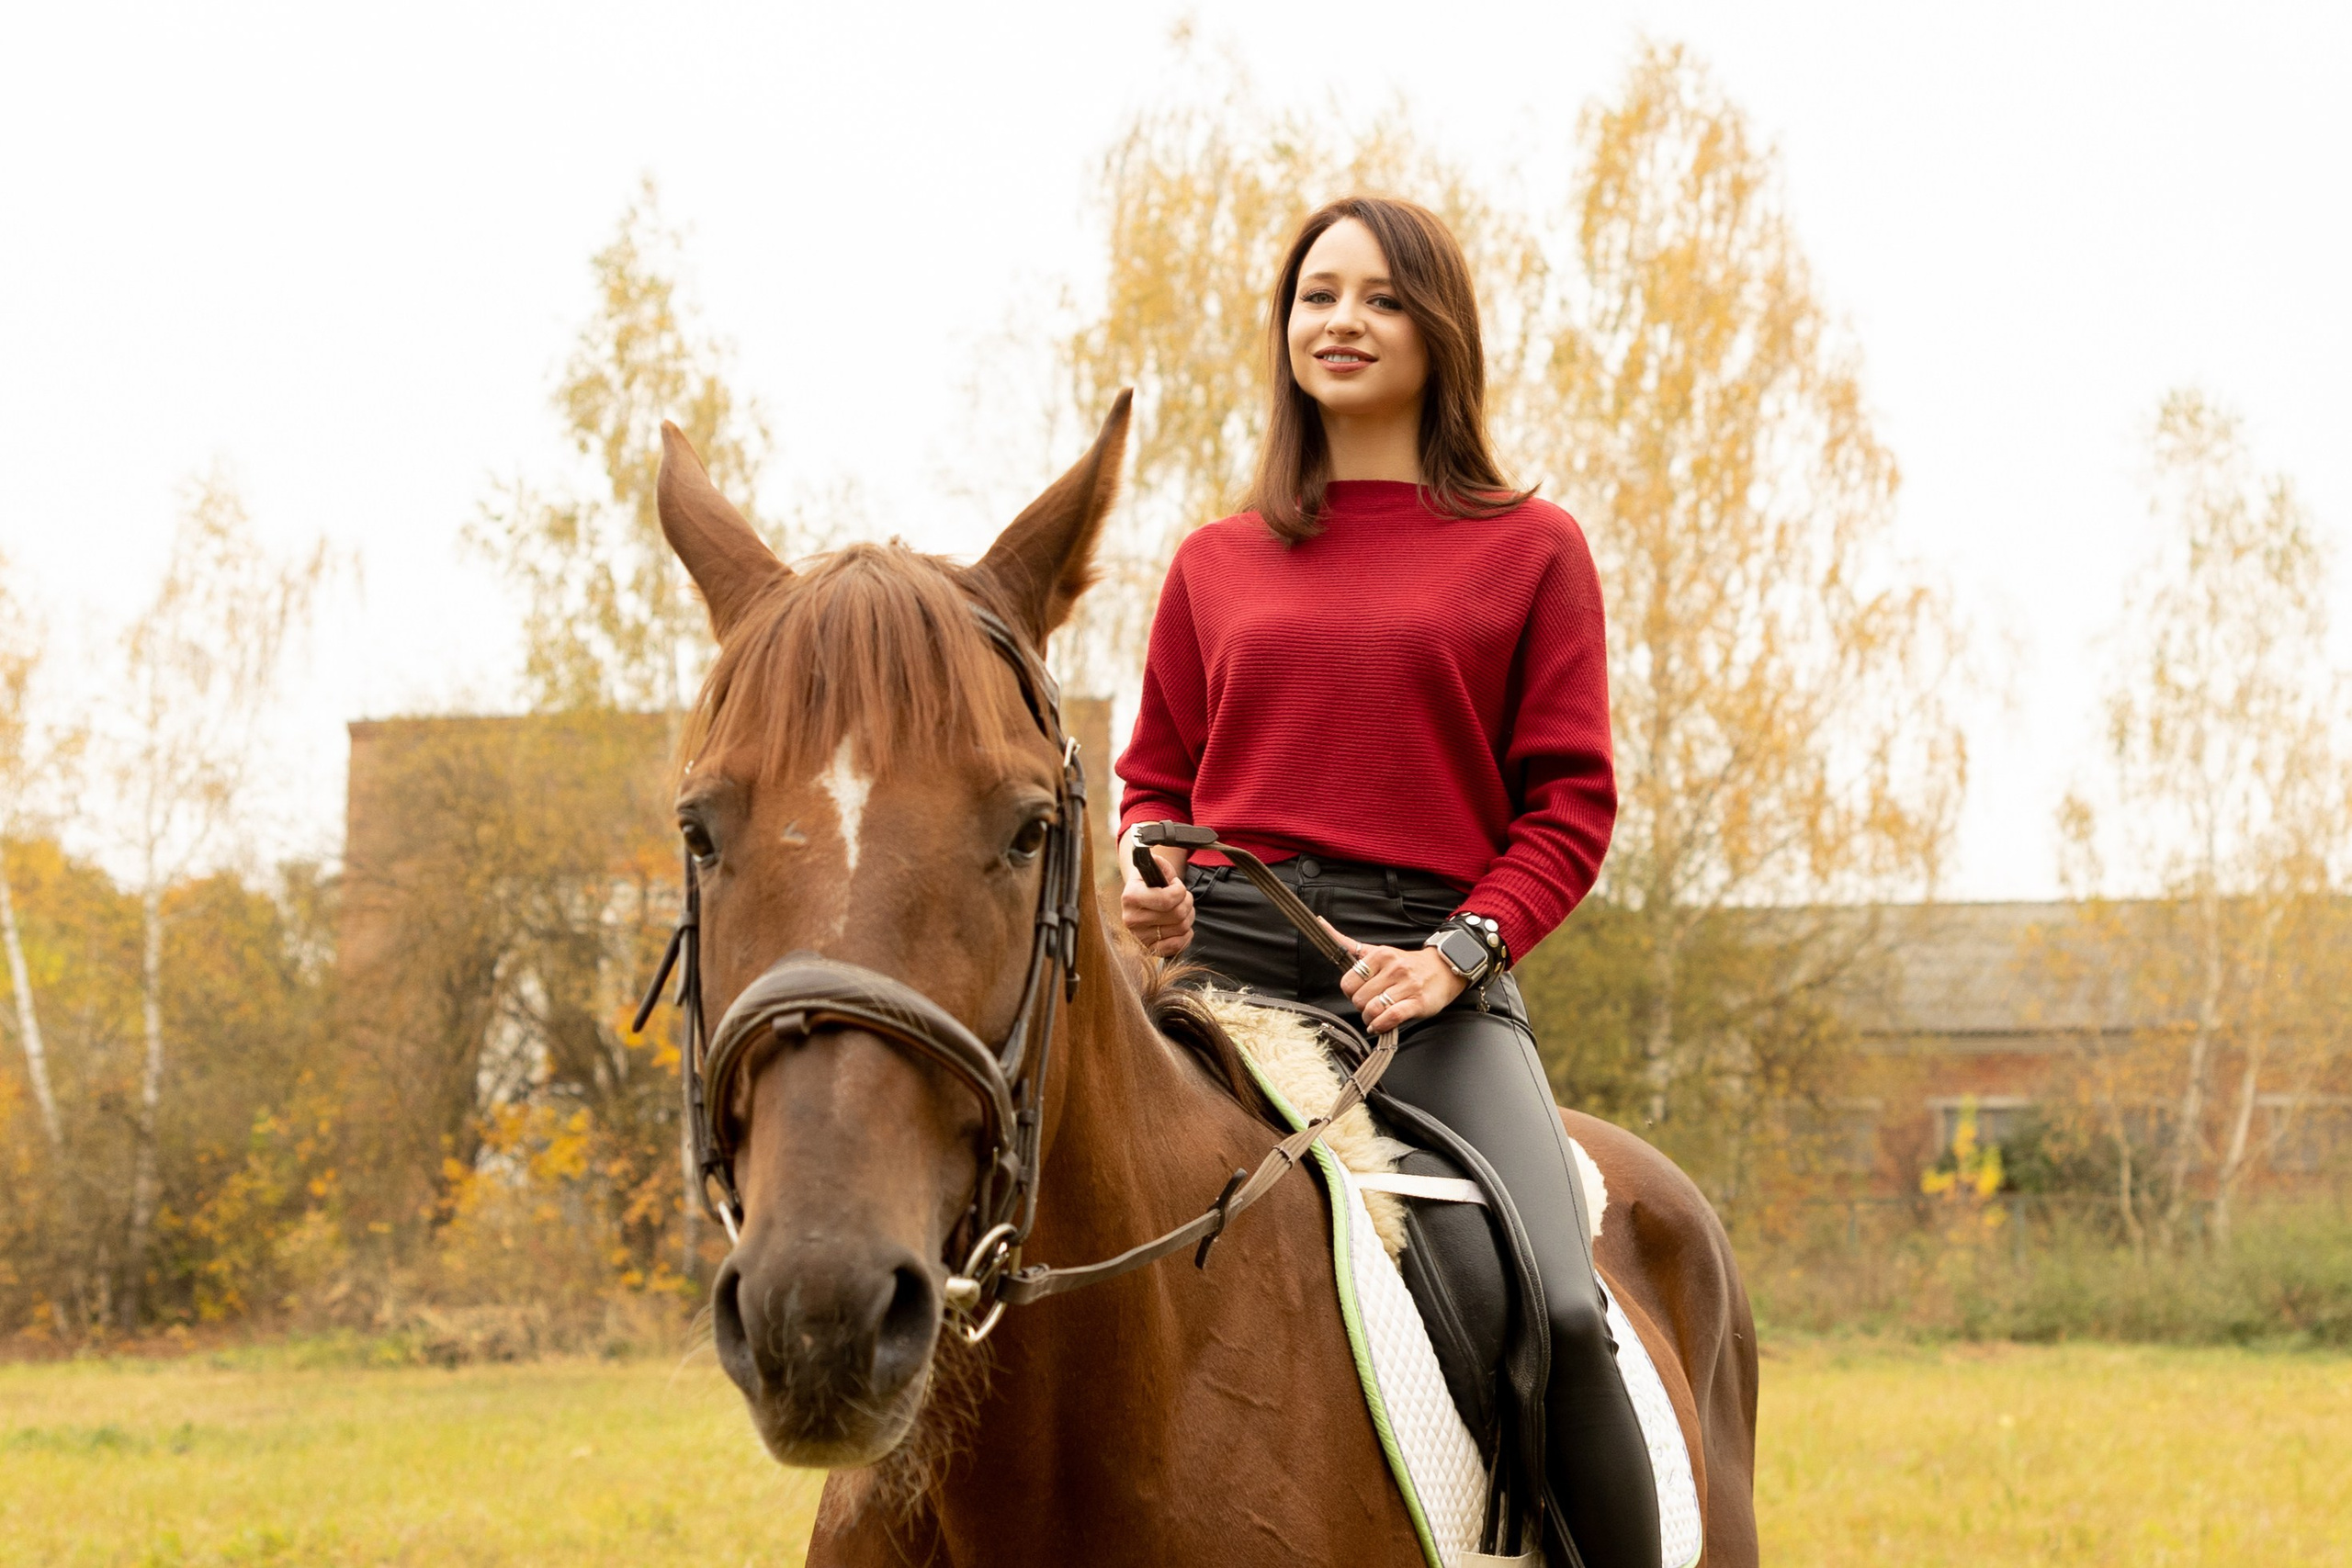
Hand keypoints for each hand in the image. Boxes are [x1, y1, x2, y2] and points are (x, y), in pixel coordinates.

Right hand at [1118, 826, 1193, 957]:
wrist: (1140, 899)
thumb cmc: (1149, 882)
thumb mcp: (1152, 867)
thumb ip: (1158, 862)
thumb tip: (1159, 861)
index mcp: (1130, 897)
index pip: (1167, 900)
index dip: (1180, 890)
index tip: (1176, 884)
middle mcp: (1131, 919)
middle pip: (1178, 914)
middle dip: (1187, 902)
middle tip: (1183, 897)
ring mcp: (1139, 937)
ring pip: (1181, 928)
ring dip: (1188, 916)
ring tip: (1181, 909)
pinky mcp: (1149, 949)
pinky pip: (1177, 946)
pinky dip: (1185, 935)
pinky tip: (1180, 926)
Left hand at [1327, 919, 1467, 1034]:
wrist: (1442, 970)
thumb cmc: (1405, 964)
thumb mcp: (1378, 952)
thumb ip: (1350, 945)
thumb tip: (1320, 923)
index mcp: (1381, 955)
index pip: (1348, 982)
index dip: (1350, 992)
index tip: (1359, 992)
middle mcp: (1394, 968)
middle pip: (1359, 999)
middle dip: (1361, 1006)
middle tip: (1370, 1004)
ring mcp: (1407, 986)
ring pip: (1374, 1010)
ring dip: (1370, 1018)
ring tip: (1375, 1016)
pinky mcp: (1418, 1003)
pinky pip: (1392, 1018)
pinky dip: (1381, 1025)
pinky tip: (1380, 1025)